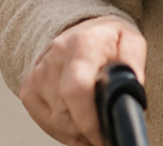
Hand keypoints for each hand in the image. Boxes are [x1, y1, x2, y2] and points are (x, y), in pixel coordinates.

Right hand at [18, 15, 147, 145]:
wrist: (81, 29)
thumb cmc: (109, 39)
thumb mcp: (131, 41)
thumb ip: (133, 63)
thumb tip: (133, 88)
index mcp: (82, 45)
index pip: (77, 89)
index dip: (90, 120)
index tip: (105, 135)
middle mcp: (54, 59)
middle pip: (65, 114)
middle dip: (87, 132)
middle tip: (106, 136)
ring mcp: (37, 75)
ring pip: (56, 123)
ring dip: (78, 134)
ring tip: (97, 126)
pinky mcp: (29, 90)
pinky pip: (46, 123)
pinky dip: (65, 130)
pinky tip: (80, 122)